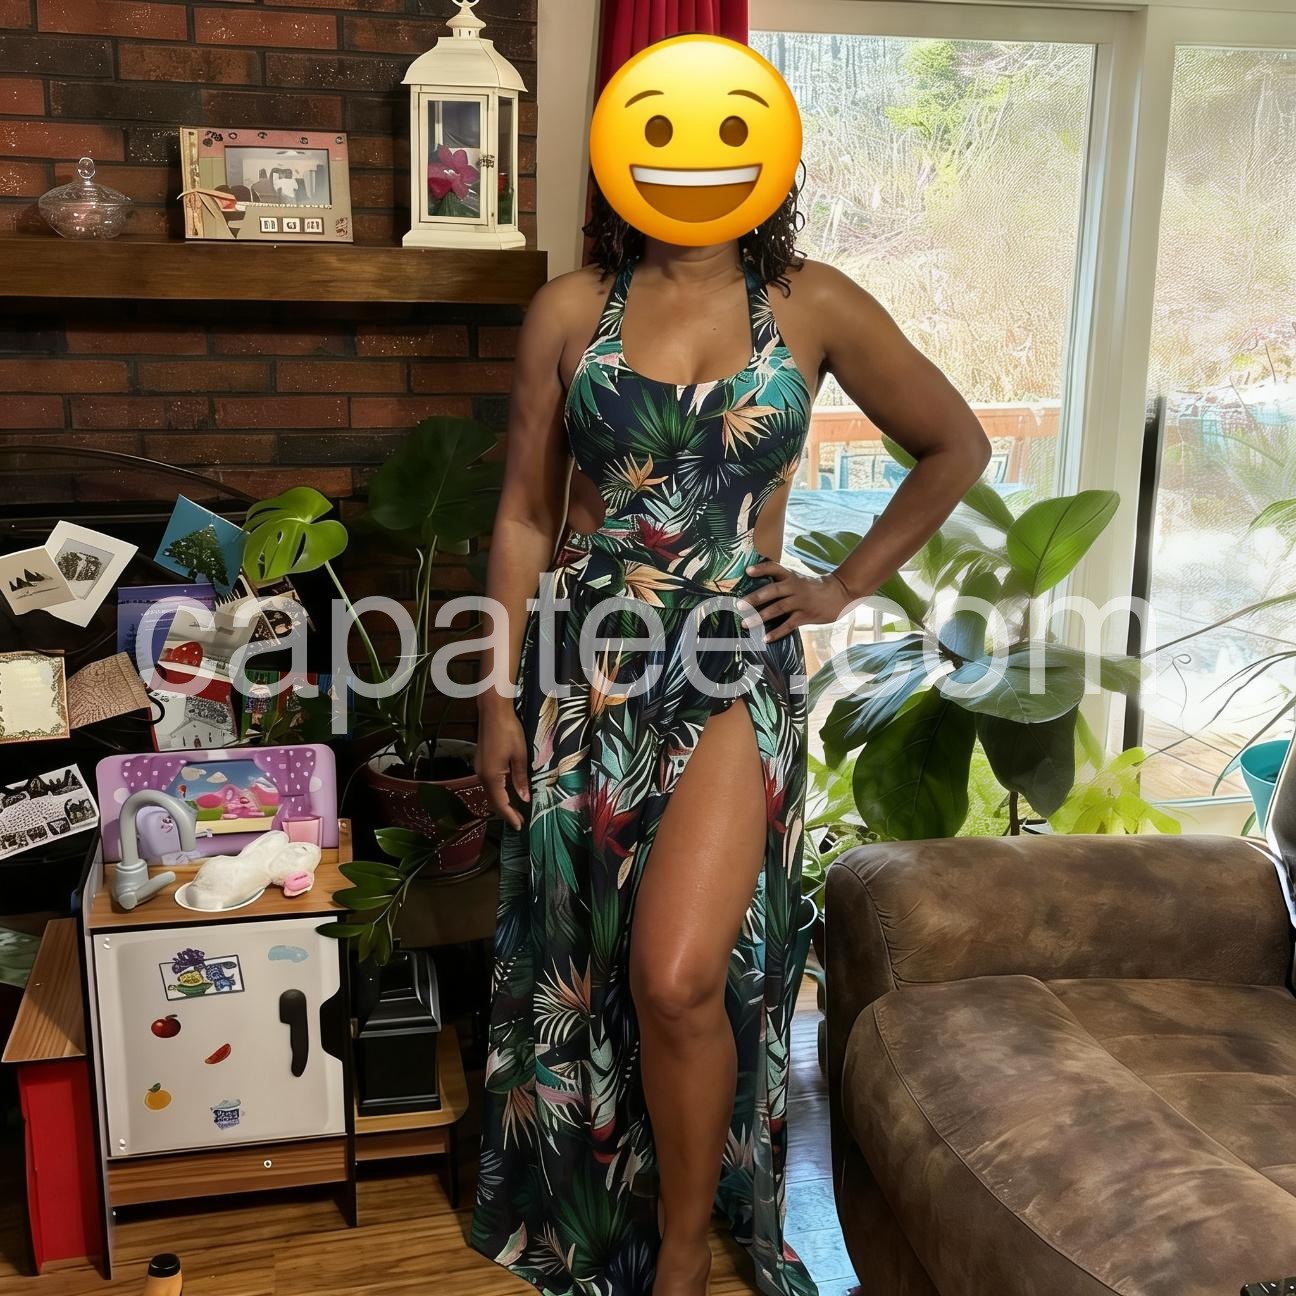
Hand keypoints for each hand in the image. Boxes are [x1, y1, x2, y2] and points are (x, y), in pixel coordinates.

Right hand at [474, 707, 528, 830]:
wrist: (493, 711)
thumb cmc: (508, 731)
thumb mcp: (520, 756)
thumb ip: (521, 779)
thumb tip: (524, 798)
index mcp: (491, 776)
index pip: (500, 803)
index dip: (510, 816)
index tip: (519, 826)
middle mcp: (482, 775)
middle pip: (493, 800)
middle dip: (506, 812)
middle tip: (520, 821)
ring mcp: (479, 768)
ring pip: (490, 792)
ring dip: (502, 802)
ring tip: (516, 809)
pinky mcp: (481, 762)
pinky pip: (489, 783)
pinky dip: (498, 791)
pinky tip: (508, 791)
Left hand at [742, 561, 855, 642]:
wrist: (840, 592)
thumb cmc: (813, 587)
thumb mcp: (798, 579)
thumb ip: (782, 582)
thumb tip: (757, 589)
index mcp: (791, 576)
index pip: (775, 568)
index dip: (762, 568)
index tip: (748, 571)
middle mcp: (794, 587)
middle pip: (772, 591)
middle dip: (755, 598)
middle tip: (739, 606)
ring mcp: (801, 601)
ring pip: (778, 608)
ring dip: (760, 617)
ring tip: (745, 624)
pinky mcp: (806, 615)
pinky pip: (789, 625)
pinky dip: (777, 632)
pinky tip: (765, 638)